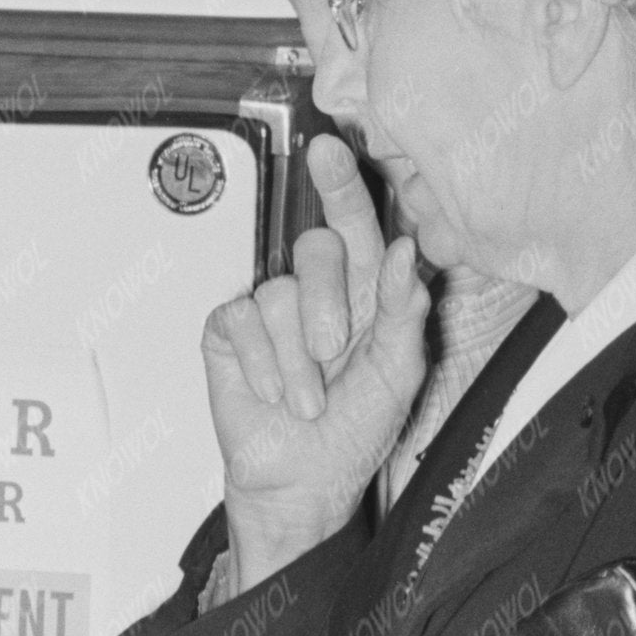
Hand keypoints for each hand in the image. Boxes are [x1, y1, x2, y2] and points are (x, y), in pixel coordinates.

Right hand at [203, 134, 430, 585]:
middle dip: (327, 301)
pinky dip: (261, 364)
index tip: (331, 151)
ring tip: (307, 398)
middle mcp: (317, 291)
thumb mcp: (398, 375)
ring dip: (297, 357)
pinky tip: (275, 394)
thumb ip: (404, 311)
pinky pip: (240, 319)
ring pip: (278, 291)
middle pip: (317, 247)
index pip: (357, 224)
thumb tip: (406, 251)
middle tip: (334, 350)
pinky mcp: (229, 332)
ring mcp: (269, 310)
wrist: (301, 484)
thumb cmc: (353, 434)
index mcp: (365, 292)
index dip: (345, 187)